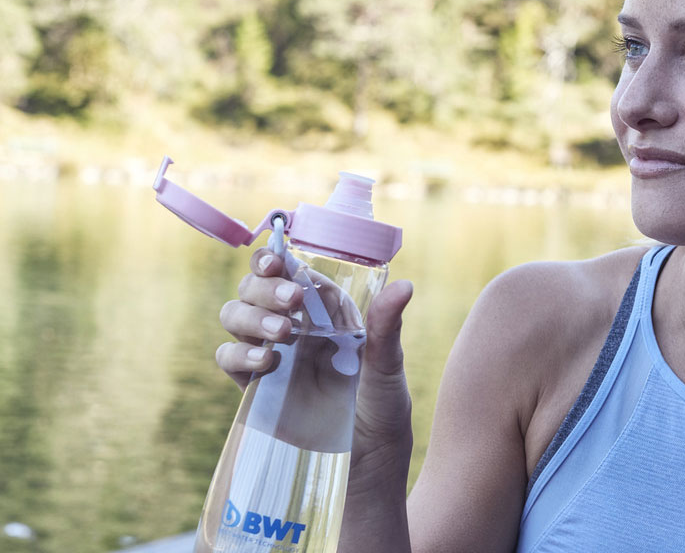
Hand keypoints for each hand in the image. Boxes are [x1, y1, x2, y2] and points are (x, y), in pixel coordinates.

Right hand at [216, 247, 415, 476]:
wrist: (362, 473)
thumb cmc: (383, 418)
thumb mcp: (388, 371)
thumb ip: (386, 329)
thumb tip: (405, 285)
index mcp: (328, 315)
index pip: (294, 273)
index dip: (278, 260)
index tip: (280, 261)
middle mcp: (297, 330)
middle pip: (258, 287)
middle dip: (265, 286)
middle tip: (292, 303)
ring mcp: (273, 357)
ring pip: (237, 315)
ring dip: (251, 315)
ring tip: (282, 334)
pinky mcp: (255, 389)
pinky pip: (230, 359)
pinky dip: (239, 354)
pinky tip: (267, 363)